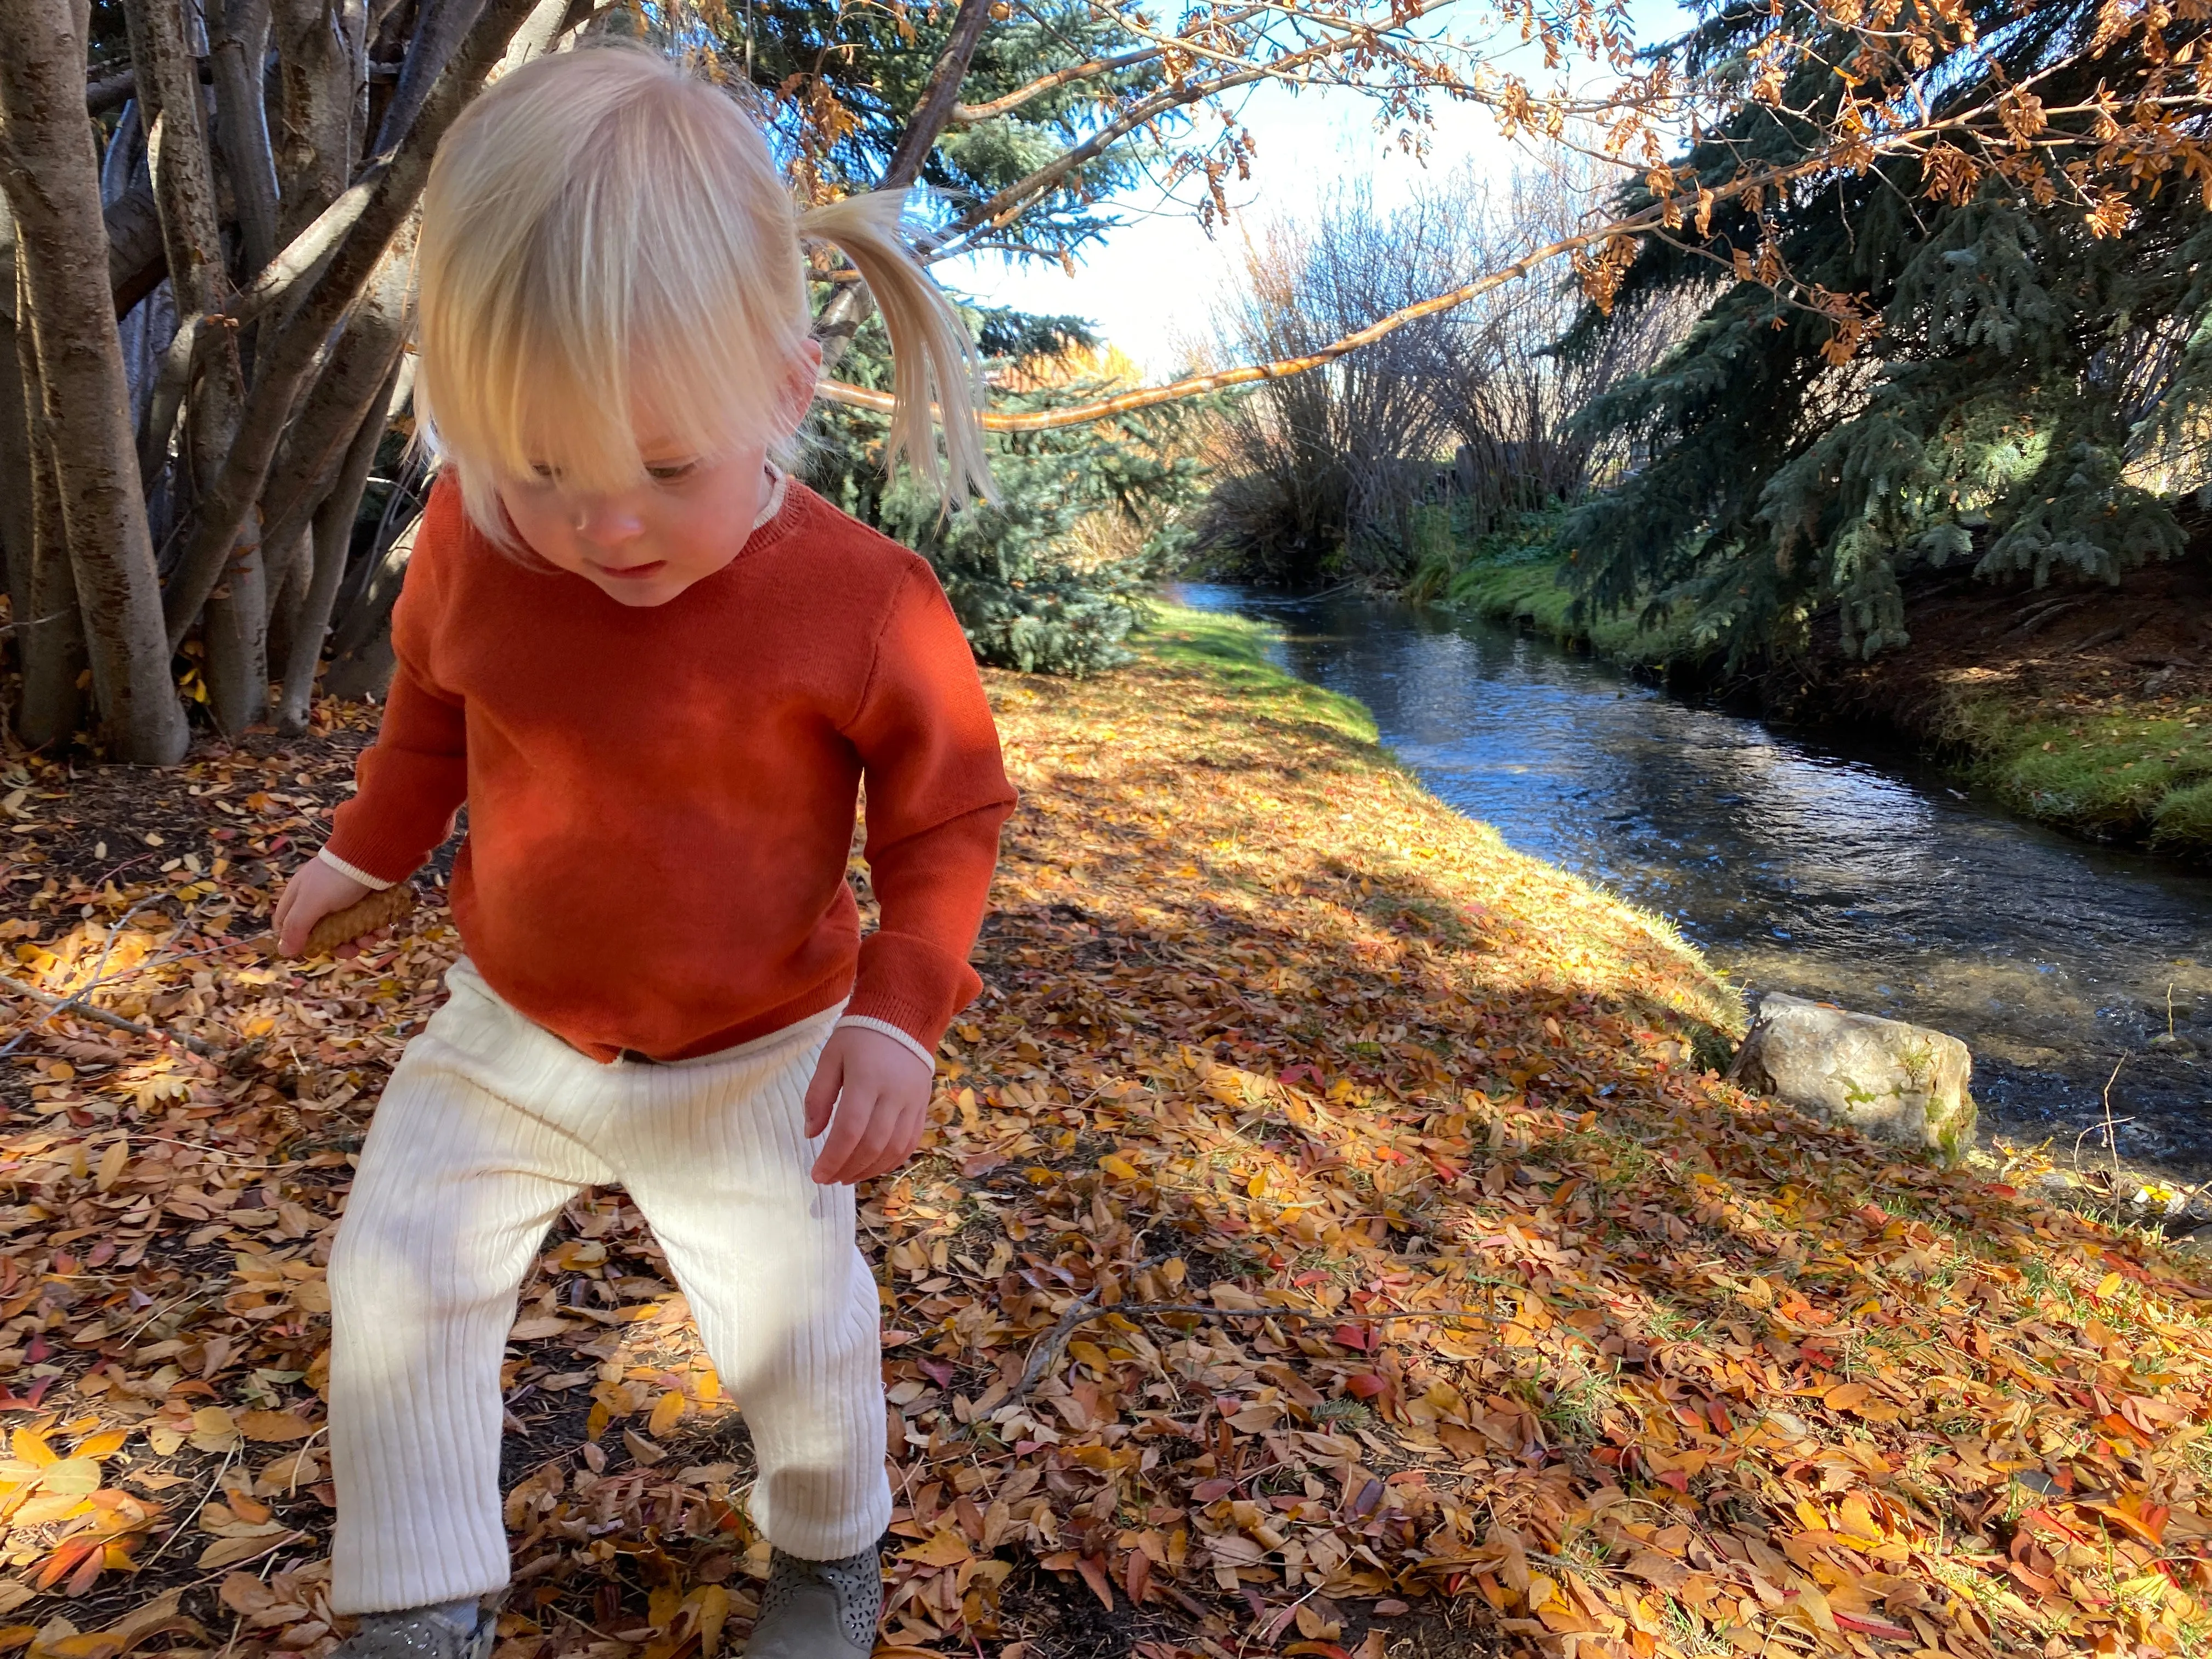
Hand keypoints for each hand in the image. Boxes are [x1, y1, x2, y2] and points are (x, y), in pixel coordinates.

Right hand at [272, 857, 374, 956]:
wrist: (375, 854)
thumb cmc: (336, 879)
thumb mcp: (311, 903)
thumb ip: (296, 927)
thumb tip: (283, 951)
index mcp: (301, 896)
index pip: (287, 923)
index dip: (296, 940)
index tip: (312, 952)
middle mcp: (322, 899)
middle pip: (325, 933)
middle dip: (339, 946)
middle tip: (351, 951)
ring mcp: (347, 899)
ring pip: (350, 930)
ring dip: (361, 940)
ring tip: (371, 939)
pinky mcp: (370, 899)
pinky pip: (371, 921)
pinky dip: (377, 929)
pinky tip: (383, 930)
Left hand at [804, 1026, 933, 1185]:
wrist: (903, 1018)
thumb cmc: (860, 1036)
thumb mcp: (830, 1057)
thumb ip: (818, 1095)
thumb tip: (811, 1135)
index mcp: (866, 1080)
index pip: (850, 1130)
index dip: (832, 1158)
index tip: (817, 1175)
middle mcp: (894, 1094)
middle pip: (873, 1145)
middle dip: (848, 1169)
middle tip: (829, 1179)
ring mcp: (912, 1102)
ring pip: (894, 1149)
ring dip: (869, 1170)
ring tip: (847, 1177)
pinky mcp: (923, 1106)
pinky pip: (910, 1143)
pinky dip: (891, 1161)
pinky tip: (873, 1167)